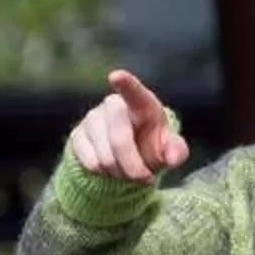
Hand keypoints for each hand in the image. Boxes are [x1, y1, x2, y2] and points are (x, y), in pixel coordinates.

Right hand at [67, 69, 187, 183]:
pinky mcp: (77, 135)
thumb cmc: (151, 147)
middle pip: (119, 137)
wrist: (125, 159)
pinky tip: (109, 169)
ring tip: (126, 171)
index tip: (116, 76)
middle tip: (143, 179)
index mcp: (142, 104)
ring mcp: (92, 118)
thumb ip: (176, 151)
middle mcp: (114, 105)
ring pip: (103, 155)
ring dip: (118, 172)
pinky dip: (102, 173)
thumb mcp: (168, 150)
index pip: (135, 93)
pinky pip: (89, 161)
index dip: (126, 84)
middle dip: (132, 165)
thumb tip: (173, 158)